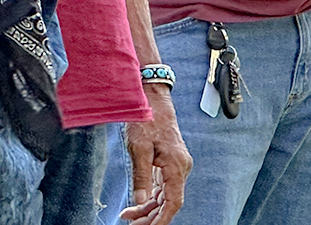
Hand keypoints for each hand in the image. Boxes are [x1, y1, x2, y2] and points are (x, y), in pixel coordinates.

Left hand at [122, 85, 191, 223]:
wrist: (152, 98)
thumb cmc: (146, 119)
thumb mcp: (138, 147)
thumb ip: (141, 176)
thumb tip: (140, 200)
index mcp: (176, 166)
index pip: (174, 202)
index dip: (162, 219)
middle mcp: (180, 168)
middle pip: (169, 201)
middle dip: (151, 216)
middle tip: (132, 224)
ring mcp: (176, 165)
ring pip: (165, 195)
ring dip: (149, 207)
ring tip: (129, 216)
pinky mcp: (169, 162)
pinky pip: (162, 185)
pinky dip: (150, 195)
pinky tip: (137, 202)